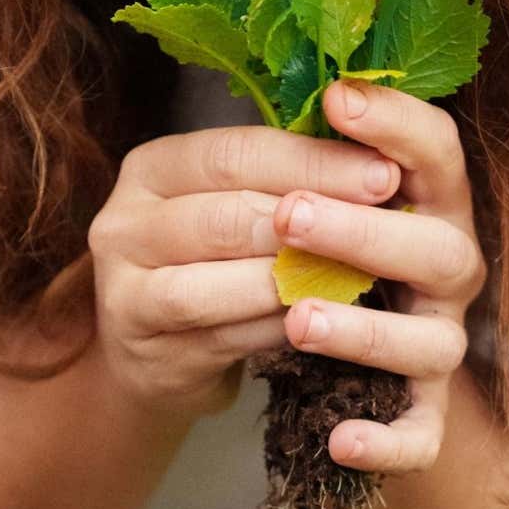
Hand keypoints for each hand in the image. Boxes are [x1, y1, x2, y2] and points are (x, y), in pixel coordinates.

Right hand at [87, 125, 401, 424]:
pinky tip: (326, 319)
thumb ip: (283, 178)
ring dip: (298, 278)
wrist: (157, 356)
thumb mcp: (234, 205)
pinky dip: (281, 326)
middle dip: (316, 217)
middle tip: (386, 222)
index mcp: (150, 168)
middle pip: (228, 214)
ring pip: (224, 280)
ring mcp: (124, 293)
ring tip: (364, 271)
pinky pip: (227, 336)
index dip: (312, 161)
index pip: (235, 152)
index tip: (384, 171)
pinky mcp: (147, 354)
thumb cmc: (215, 262)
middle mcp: (122, 224)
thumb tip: (377, 152)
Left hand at [275, 80, 487, 475]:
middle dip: (364, 232)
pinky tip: (338, 439)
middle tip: (289, 217)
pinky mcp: (420, 414)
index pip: (438, 151)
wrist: (337, 361)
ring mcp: (438, 344)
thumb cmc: (324, 250)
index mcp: (430, 203)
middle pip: (439, 247)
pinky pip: (421, 437)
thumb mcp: (324, 193)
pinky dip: (388, 442)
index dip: (396, 123)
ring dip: (367, 331)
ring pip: (430, 344)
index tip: (337, 98)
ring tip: (296, 318)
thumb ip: (320, 155)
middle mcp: (449, 269)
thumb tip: (301, 85)